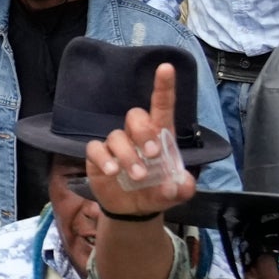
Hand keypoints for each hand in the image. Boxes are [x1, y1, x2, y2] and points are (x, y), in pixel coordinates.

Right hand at [79, 63, 193, 219]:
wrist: (133, 210)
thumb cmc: (157, 192)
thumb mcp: (176, 194)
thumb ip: (182, 189)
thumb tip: (176, 184)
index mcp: (159, 137)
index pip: (161, 107)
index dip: (163, 87)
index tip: (166, 68)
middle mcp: (136, 136)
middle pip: (136, 116)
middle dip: (144, 133)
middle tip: (152, 155)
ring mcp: (116, 145)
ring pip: (116, 136)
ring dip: (127, 156)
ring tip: (136, 177)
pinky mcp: (98, 156)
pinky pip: (96, 148)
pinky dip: (104, 159)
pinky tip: (112, 172)